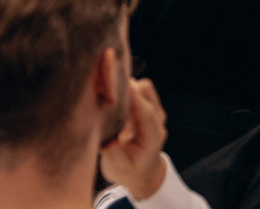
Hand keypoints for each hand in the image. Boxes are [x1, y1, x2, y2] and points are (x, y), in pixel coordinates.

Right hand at [100, 78, 168, 199]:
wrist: (144, 172)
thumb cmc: (129, 171)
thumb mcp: (118, 168)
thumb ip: (113, 153)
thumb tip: (107, 138)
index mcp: (152, 136)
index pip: (145, 111)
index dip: (132, 97)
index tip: (116, 88)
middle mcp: (157, 120)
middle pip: (146, 91)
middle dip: (126, 88)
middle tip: (103, 90)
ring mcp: (154, 111)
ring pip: (143, 87)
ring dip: (126, 88)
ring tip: (106, 96)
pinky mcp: (147, 107)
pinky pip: (138, 90)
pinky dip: (125, 90)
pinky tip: (110, 98)